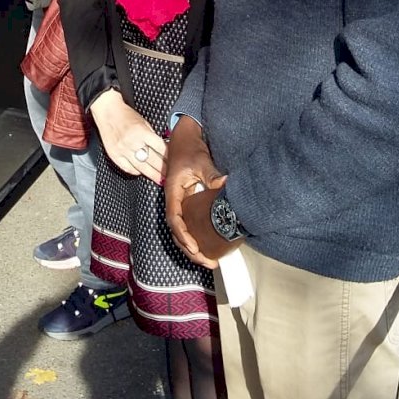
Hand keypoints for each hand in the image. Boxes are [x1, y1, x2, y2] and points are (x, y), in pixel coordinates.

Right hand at [90, 89, 166, 184]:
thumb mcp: (144, 122)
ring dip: (152, 175)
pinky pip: (128, 169)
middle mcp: (132, 142)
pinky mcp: (114, 156)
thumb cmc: (126, 114)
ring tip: (160, 180)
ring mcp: (123, 151)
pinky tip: (142, 172)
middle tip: (171, 176)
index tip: (175, 163)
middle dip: (163, 170)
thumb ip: (152, 136)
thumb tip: (163, 149)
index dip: (169, 157)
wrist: (107, 111)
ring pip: (141, 168)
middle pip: (152, 161)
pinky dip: (136, 172)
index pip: (160, 148)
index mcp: (142, 132)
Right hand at [165, 116, 225, 263]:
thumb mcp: (201, 160)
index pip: (175, 219)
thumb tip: (225, 186)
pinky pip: (188, 223)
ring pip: (182, 230)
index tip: (195, 247)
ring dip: (192, 246)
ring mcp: (180, 202)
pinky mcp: (187, 202)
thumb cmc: (190, 148)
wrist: (184, 137)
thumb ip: (211, 174)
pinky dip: (195, 236)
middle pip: (177, 231)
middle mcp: (174, 200)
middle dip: (190, 249)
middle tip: (208, 262)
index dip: (183, 235)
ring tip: (209, 260)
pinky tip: (207, 244)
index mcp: (173, 192)